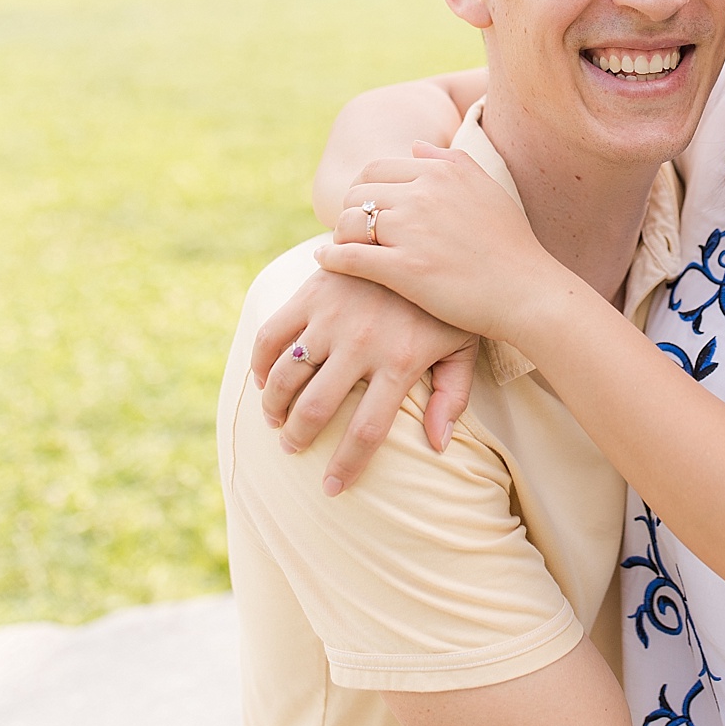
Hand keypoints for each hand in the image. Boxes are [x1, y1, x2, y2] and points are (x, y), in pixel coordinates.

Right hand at [251, 267, 478, 495]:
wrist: (423, 236)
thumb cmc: (446, 302)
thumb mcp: (464, 345)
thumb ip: (452, 396)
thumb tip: (438, 447)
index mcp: (401, 361)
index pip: (368, 430)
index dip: (346, 466)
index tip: (332, 489)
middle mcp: (362, 342)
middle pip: (317, 408)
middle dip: (299, 438)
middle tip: (294, 449)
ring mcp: (332, 315)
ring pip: (286, 376)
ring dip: (274, 407)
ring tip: (277, 422)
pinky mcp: (311, 292)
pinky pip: (271, 335)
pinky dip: (260, 363)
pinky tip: (264, 380)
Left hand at [314, 144, 572, 344]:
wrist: (527, 292)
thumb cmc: (511, 245)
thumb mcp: (488, 188)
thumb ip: (451, 160)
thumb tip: (414, 146)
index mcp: (442, 171)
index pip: (377, 168)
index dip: (365, 190)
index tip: (365, 210)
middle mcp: (424, 193)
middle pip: (357, 192)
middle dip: (350, 211)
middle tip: (350, 231)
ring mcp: (412, 230)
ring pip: (347, 222)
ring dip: (338, 235)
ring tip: (341, 248)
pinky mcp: (403, 269)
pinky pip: (348, 256)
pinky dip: (330, 258)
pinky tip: (326, 262)